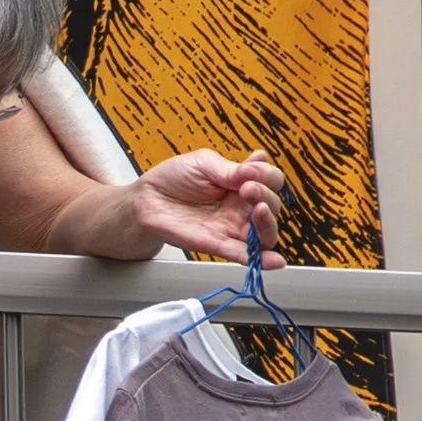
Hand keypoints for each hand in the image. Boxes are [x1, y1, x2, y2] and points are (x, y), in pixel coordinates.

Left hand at [132, 150, 283, 261]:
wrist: (146, 199)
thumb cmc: (173, 179)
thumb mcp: (204, 163)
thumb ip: (232, 168)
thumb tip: (261, 159)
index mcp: (241, 183)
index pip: (271, 181)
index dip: (267, 176)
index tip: (250, 172)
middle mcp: (240, 207)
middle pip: (272, 207)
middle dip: (265, 196)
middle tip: (246, 189)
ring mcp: (231, 227)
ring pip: (264, 234)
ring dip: (268, 223)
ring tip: (259, 210)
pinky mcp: (218, 244)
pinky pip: (243, 255)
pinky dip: (261, 259)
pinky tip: (275, 260)